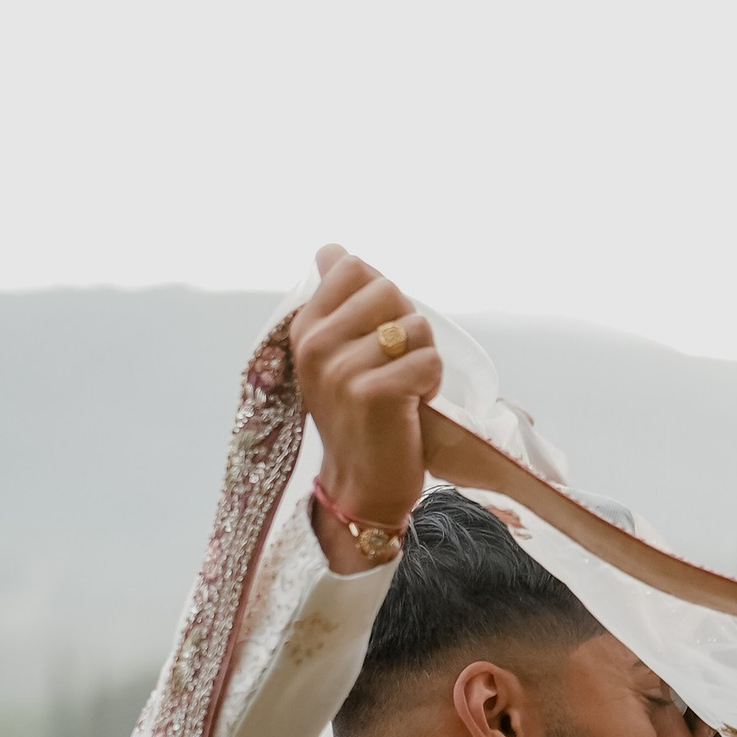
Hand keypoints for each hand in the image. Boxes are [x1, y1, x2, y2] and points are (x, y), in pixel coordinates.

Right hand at [291, 246, 440, 572]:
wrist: (362, 488)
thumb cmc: (360, 420)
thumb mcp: (334, 356)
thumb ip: (337, 304)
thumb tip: (332, 249)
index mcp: (305, 328)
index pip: (350, 265)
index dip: (382, 296)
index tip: (376, 338)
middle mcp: (316, 345)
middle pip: (389, 289)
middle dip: (408, 326)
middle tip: (396, 368)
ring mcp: (341, 369)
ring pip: (415, 326)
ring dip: (424, 358)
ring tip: (404, 390)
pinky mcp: (373, 394)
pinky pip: (428, 361)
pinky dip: (431, 385)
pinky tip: (412, 408)